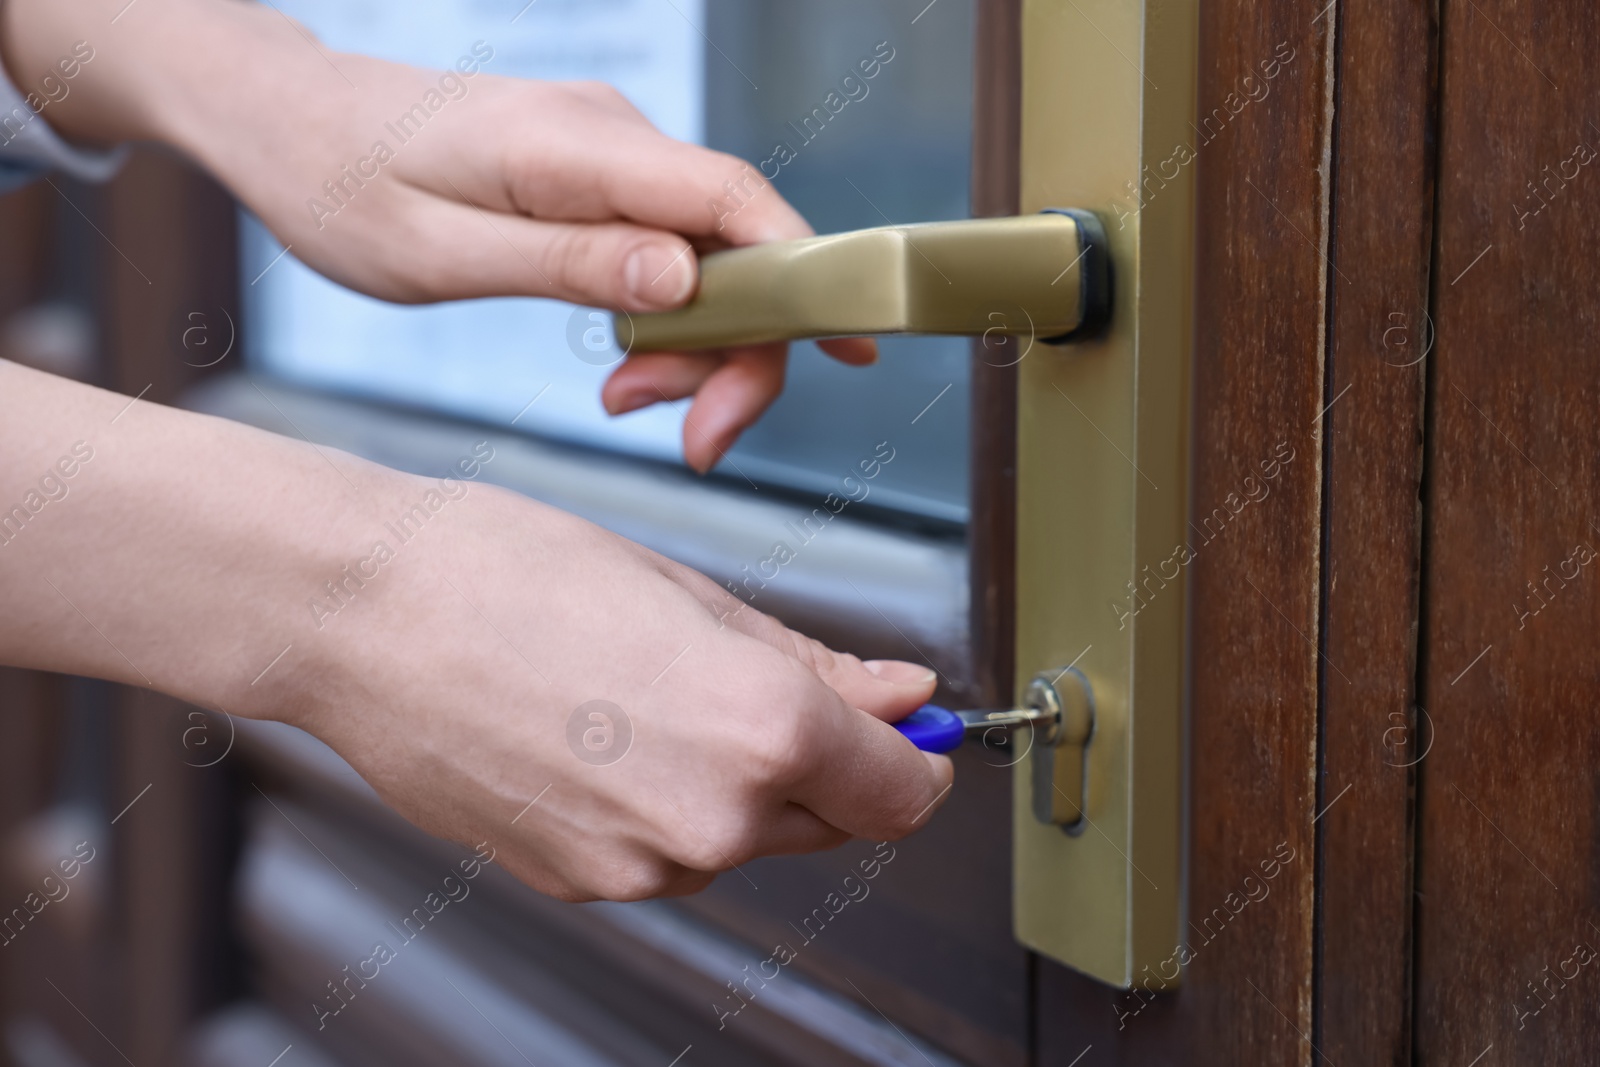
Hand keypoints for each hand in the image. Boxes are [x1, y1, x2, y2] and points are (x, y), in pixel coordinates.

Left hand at [0, 0, 875, 471]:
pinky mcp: (598, 177)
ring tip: (627, 404)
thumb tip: (687, 281)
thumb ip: (568, 264)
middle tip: (692, 440)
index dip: (806, 271)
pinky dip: (667, 319)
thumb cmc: (341, 186)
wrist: (288, 121)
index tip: (849, 349)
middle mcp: (612, 136)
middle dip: (739, 350)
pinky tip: (624, 367)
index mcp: (574, 146)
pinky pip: (669, 251)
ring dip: (695, 345)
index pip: (729, 199)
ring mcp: (610, 153)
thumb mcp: (439, 254)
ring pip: (708, 257)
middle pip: (736, 242)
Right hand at [0, 362, 952, 899]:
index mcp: (762, 729)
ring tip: (648, 693)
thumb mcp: (693, 593)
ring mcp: (642, 865)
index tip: (912, 734)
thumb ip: (818, 666)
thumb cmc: (512, 573)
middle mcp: (714, 818)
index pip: (902, 794)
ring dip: (733, 783)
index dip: (919, 760)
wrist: (365, 616)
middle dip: (824, 766)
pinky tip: (603, 733)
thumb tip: (906, 697)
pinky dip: (662, 804)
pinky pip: (666, 853)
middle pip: (831, 821)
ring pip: (744, 838)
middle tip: (758, 684)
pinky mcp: (581, 883)